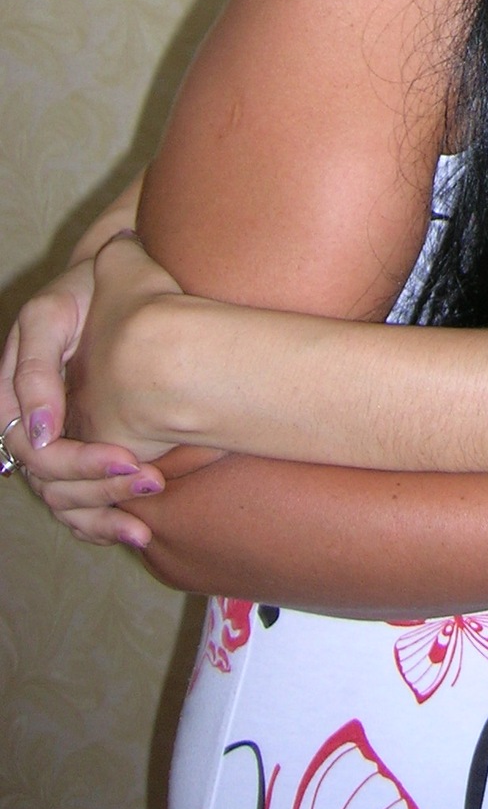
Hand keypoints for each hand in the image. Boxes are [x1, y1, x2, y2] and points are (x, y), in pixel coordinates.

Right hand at [1, 250, 162, 547]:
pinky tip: (136, 532)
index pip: (32, 449)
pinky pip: (78, 503)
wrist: (117, 276)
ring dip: (104, 512)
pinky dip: (102, 522)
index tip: (126, 458)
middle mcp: (30, 424)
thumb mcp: (51, 313)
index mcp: (14, 394)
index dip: (75, 462)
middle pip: (51, 481)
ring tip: (148, 513)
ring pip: (64, 499)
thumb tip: (40, 433)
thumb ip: (34, 367)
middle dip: (100, 487)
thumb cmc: (84, 288)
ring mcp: (55, 440)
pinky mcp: (79, 449)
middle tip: (152, 478)